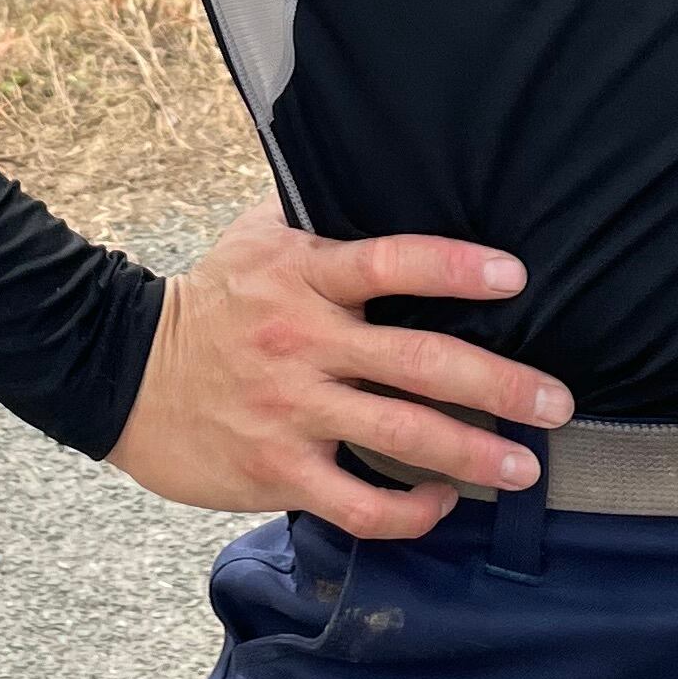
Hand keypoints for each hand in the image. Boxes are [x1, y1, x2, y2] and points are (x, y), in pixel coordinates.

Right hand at [106, 200, 573, 537]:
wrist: (121, 373)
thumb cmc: (209, 300)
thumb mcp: (255, 236)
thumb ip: (320, 217)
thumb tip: (380, 167)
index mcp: (303, 275)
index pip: (390, 262)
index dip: (454, 268)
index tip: (514, 278)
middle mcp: (303, 341)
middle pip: (418, 362)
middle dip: (500, 386)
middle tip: (556, 403)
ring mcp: (290, 410)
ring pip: (401, 437)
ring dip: (475, 455)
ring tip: (523, 468)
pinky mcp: (277, 471)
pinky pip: (358, 504)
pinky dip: (409, 511)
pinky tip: (441, 503)